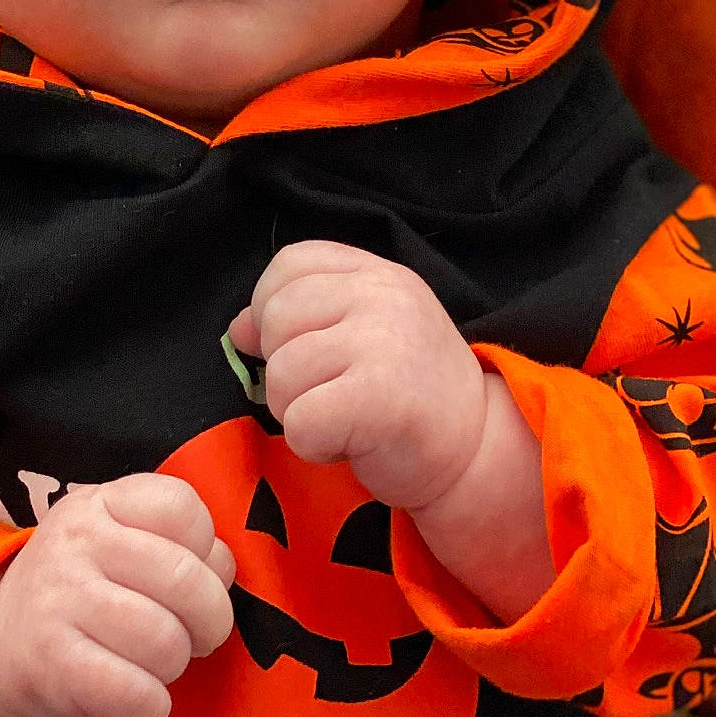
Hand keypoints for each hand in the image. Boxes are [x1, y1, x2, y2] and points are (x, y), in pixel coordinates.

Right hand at [0, 473, 235, 716]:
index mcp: (100, 504)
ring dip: (174, 666)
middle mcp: (76, 543)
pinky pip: (136, 692)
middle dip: (209, 622)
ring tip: (152, 665)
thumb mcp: (116, 543)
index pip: (183, 507)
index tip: (190, 580)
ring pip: (166, 641)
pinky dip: (151, 705)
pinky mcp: (51, 664)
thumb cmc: (80, 594)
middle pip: (187, 580)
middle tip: (193, 638)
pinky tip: (138, 699)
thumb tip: (224, 570)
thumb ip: (176, 543)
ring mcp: (59, 601)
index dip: (207, 552)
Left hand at [227, 240, 489, 512]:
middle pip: (276, 318)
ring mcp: (383, 342)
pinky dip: (314, 445)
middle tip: (331, 394)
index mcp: (377, 273)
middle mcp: (383, 296)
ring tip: (344, 419)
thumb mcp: (361, 335)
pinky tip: (350, 443)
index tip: (302, 347)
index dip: (273, 309)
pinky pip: (300, 421)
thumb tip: (239, 328)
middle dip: (285, 369)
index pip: (289, 264)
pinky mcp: (379, 397)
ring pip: (281, 373)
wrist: (476, 452)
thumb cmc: (409, 395)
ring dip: (298, 411)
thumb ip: (302, 318)